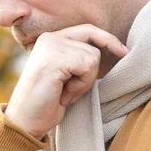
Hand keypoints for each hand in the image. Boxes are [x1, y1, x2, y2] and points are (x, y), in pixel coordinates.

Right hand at [4, 24, 128, 139]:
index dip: (108, 40)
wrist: (25, 121)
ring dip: (84, 81)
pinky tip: (64, 94)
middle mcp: (49, 38)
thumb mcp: (64, 75)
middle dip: (92, 70)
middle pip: (93, 44)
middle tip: (76, 89)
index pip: (87, 30)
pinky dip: (81, 85)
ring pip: (92, 57)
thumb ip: (78, 58)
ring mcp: (50, 47)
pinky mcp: (54, 59)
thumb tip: (114, 50)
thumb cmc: (46, 102)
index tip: (125, 53)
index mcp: (50, 39)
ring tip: (65, 93)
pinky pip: (87, 66)